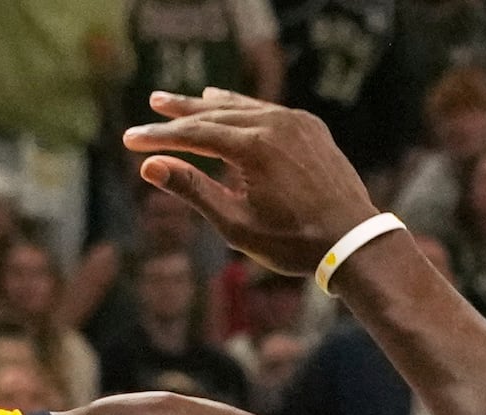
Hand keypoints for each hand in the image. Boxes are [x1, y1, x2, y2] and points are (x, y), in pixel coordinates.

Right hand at [123, 90, 384, 277]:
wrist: (354, 241)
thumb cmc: (294, 242)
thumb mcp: (237, 223)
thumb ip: (193, 190)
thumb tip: (150, 167)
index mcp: (254, 147)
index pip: (195, 134)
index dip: (160, 137)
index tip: (131, 140)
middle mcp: (275, 124)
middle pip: (215, 113)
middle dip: (182, 112)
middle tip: (153, 104)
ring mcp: (296, 123)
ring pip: (243, 108)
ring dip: (211, 105)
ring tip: (186, 101)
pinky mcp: (312, 128)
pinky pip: (269, 111)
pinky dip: (244, 109)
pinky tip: (230, 106)